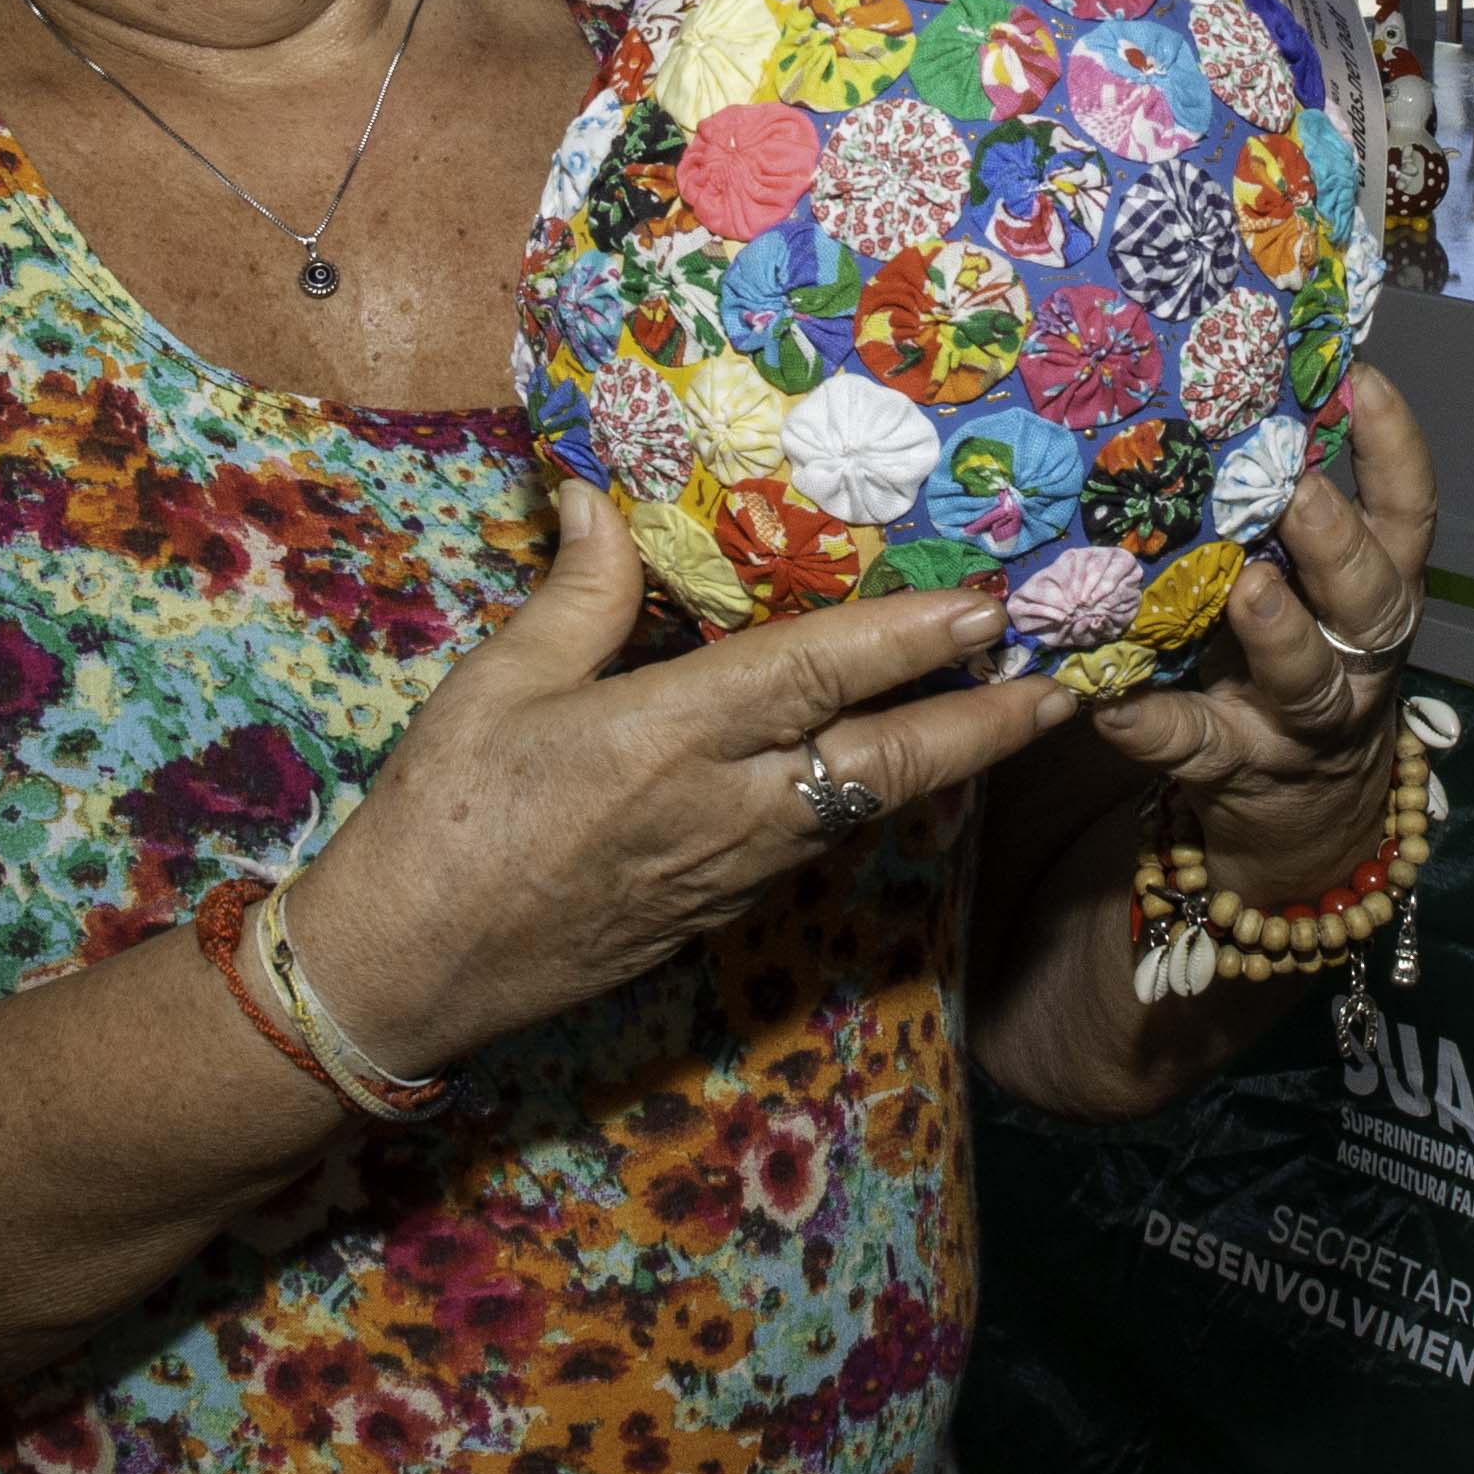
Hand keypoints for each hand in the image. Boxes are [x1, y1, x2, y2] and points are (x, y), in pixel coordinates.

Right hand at [280, 487, 1060, 1076]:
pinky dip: (869, 801)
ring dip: (944, 765)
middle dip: (985, 728)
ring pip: (861, 811)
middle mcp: (719, 811)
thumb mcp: (494, 688)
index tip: (990, 609)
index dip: (909, 643)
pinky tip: (895, 769)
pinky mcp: (715, 913)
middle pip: (883, 766)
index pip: (813, 678)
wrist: (403, 974)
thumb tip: (599, 498)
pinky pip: (813, 845)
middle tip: (1069, 687)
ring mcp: (727, 874)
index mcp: (664, 740)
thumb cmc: (439, 821)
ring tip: (1016, 717)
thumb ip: (574, 596)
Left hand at [1088, 367, 1437, 900]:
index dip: (1396, 449)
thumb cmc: (1298, 650)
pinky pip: (1190, 743)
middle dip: (1338, 545)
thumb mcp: (1311, 585)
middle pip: (1372, 599)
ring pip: (1306, 679)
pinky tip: (1107, 698)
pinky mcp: (1230, 764)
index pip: (1408, 515)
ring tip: (1248, 591)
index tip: (1365, 379)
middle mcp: (1358, 653)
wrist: (1305, 811)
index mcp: (1381, 590)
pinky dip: (1149, 722)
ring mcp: (1300, 718)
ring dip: (1279, 634)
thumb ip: (1284, 515)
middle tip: (1301, 492)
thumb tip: (1227, 398)